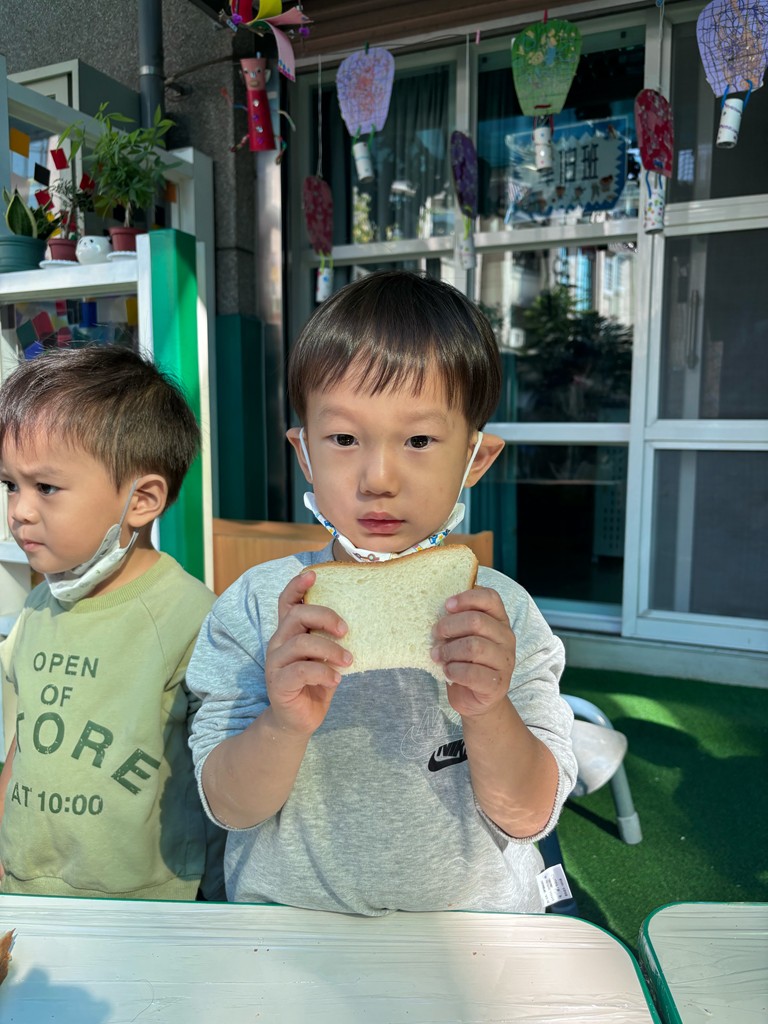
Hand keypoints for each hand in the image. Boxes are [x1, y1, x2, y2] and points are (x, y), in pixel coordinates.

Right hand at [265, 570, 351, 736]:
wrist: (299, 720)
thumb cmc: (315, 683)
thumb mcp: (325, 656)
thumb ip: (330, 639)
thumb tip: (355, 621)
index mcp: (289, 633)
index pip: (287, 602)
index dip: (297, 586)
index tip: (313, 575)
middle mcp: (278, 643)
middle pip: (297, 616)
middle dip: (324, 616)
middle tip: (345, 630)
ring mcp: (276, 663)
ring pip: (301, 643)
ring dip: (330, 649)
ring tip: (348, 660)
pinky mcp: (278, 684)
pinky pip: (301, 670)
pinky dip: (324, 672)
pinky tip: (336, 678)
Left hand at [431, 586, 515, 717]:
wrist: (476, 698)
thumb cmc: (467, 661)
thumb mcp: (464, 636)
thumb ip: (458, 622)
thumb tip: (439, 612)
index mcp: (499, 621)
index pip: (491, 598)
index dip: (467, 598)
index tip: (447, 605)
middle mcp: (506, 638)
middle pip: (477, 621)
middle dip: (450, 626)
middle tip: (435, 634)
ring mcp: (505, 662)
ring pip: (474, 647)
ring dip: (449, 650)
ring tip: (438, 655)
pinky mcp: (497, 684)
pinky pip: (472, 673)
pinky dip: (453, 670)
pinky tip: (447, 671)